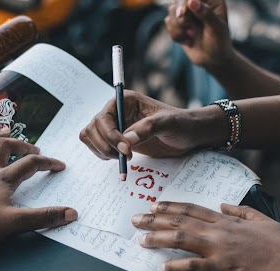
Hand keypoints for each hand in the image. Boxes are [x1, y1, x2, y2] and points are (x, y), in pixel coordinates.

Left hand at [0, 130, 77, 246]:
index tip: (59, 166)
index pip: (30, 164)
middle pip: (6, 148)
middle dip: (22, 146)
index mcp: (3, 180)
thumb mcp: (16, 224)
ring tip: (5, 130)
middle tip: (34, 150)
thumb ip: (44, 218)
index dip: (48, 163)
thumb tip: (71, 213)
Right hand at [80, 90, 220, 159]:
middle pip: (92, 128)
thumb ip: (148, 129)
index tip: (125, 150)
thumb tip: (127, 141)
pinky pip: (97, 147)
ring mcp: (115, 126)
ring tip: (124, 158)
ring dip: (102, 151)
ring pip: (90, 138)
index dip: (110, 135)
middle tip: (125, 156)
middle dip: (105, 145)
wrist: (189, 135)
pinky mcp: (116, 140)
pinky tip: (122, 161)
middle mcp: (116, 112)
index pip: (104, 117)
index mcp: (126, 101)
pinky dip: (104, 156)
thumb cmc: (182, 124)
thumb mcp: (168, 123)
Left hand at [132, 202, 279, 270]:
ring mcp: (221, 249)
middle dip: (155, 220)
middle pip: (181, 221)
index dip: (172, 207)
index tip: (156, 205)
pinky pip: (194, 267)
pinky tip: (164, 267)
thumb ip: (242, 212)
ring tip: (142, 239)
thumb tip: (226, 205)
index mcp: (230, 221)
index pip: (194, 209)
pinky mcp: (225, 269)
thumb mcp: (263, 221)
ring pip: (182, 239)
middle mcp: (221, 231)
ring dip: (159, 238)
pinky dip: (177, 266)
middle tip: (136, 219)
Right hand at [166, 0, 231, 72]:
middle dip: (180, 15)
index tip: (182, 13)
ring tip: (191, 36)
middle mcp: (198, 2)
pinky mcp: (179, 22)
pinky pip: (168, 22)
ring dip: (178, 27)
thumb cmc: (219, 42)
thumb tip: (192, 1)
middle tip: (185, 25)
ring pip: (172, 10)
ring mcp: (188, 12)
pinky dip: (176, 34)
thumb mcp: (216, 28)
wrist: (213, 59)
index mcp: (212, 0)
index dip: (184, 1)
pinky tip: (187, 41)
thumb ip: (206, 14)